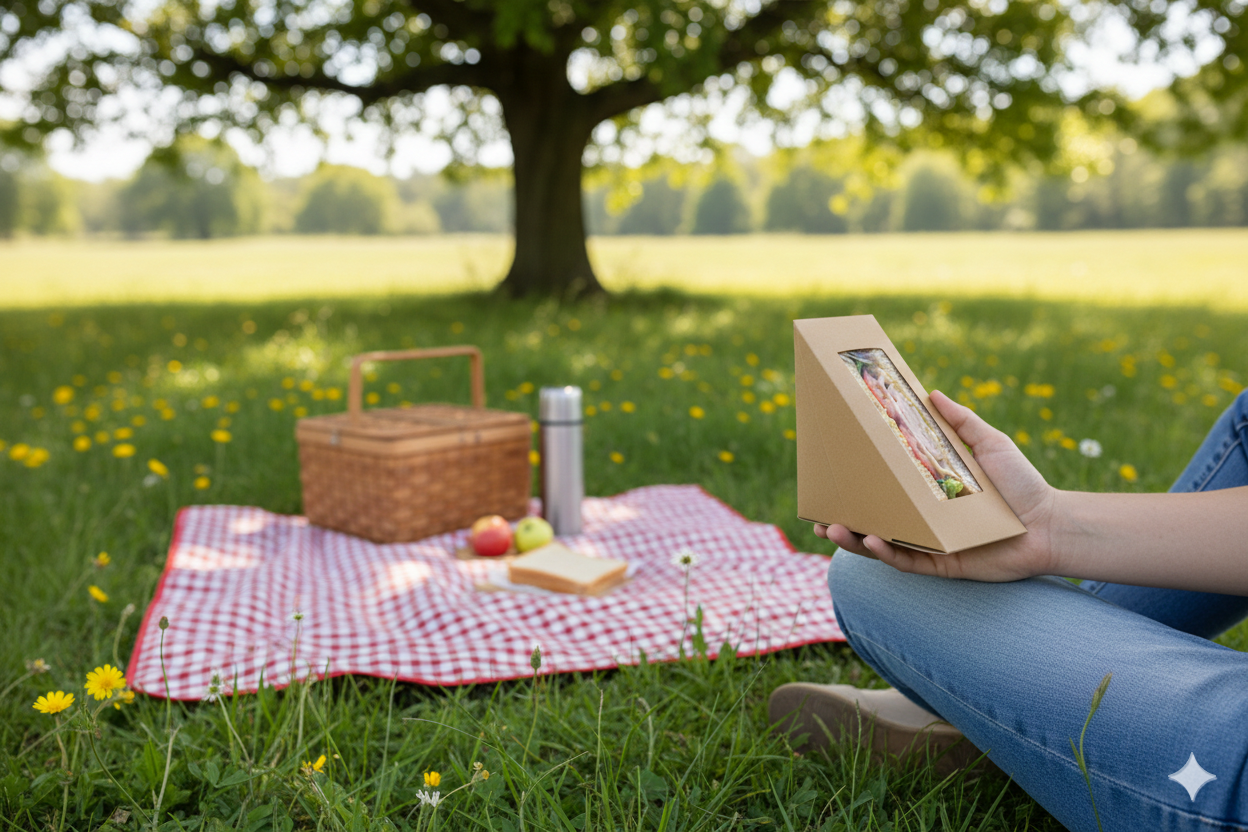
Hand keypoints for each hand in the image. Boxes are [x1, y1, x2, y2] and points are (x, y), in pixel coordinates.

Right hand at [814, 389, 1058, 581]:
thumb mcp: (989, 443)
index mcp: (926, 491)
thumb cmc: (1023, 483)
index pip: (882, 487)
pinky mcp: (941, 564)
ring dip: (852, 538)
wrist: (1052, 524)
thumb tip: (931, 392)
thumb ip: (961, 420)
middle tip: (816, 512)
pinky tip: (869, 539)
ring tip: (831, 527)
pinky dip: (885, 551)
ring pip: (880, 543)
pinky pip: (905, 560)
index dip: (855, 484)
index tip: (830, 474)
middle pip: (871, 518)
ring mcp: (929, 543)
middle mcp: (922, 519)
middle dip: (840, 517)